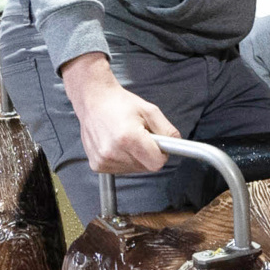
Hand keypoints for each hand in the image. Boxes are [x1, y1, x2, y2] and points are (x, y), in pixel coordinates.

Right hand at [61, 54, 174, 174]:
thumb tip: (177, 146)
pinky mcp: (97, 165)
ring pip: (134, 169)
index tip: (158, 145)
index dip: (161, 154)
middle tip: (139, 136)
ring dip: (135, 157)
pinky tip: (116, 144)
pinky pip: (120, 169)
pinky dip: (122, 159)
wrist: (93, 100)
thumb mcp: (150, 111)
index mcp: (128, 137)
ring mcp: (103, 160)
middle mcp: (113, 151)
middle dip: (148, 154)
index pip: (156, 163)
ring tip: (125, 138)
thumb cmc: (120, 103)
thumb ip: (167, 130)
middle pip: (145, 167)